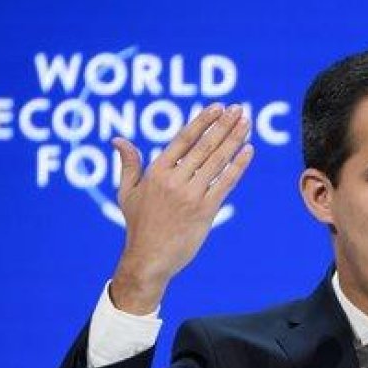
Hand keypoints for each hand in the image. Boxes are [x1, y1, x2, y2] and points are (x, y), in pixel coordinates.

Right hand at [109, 103, 253, 313]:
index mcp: (156, 172)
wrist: (149, 259)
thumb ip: (128, 164)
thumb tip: (118, 140)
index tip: (218, 107)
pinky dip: (238, 166)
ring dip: (234, 140)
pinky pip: (225, 183)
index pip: (184, 138)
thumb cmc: (139, 226)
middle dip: (224, 125)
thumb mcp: (126, 193)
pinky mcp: (205, 210)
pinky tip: (249, 151)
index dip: (203, 121)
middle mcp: (174, 180)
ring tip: (247, 124)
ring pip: (217, 161)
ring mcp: (191, 195)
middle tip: (240, 110)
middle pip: (205, 146)